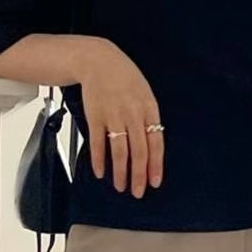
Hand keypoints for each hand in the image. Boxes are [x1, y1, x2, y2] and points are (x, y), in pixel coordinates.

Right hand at [77, 37, 163, 197]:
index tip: (155, 182)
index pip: (156, 143)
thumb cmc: (124, 78)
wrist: (98, 59)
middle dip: (139, 176)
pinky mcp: (95, 116)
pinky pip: (98, 143)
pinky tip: (100, 171)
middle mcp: (132, 113)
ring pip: (119, 151)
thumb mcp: (145, 94)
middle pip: (139, 151)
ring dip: (120, 172)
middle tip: (138, 191)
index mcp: (149, 109)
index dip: (156, 165)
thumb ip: (149, 119)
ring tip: (120, 186)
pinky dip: (98, 160)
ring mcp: (113, 115)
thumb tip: (151, 148)